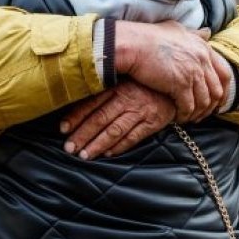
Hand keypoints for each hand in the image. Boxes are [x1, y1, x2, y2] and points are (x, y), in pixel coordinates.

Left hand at [60, 81, 175, 158]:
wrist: (175, 89)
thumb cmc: (144, 87)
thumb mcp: (124, 82)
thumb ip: (105, 92)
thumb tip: (78, 107)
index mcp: (117, 86)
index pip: (92, 103)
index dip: (76, 116)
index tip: (63, 129)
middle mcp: (127, 98)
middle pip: (100, 119)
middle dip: (83, 135)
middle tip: (69, 148)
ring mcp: (140, 111)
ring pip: (114, 130)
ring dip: (98, 144)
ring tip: (85, 156)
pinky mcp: (153, 122)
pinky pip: (133, 137)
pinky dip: (120, 147)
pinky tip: (108, 154)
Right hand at [114, 21, 230, 121]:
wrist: (133, 44)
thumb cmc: (149, 36)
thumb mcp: (177, 29)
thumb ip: (194, 34)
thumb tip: (207, 33)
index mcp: (203, 48)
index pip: (224, 74)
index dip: (223, 91)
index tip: (217, 102)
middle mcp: (202, 60)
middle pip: (217, 90)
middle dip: (211, 106)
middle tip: (202, 115)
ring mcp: (193, 72)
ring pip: (204, 102)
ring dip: (197, 113)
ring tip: (189, 118)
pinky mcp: (180, 84)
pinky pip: (188, 107)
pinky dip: (185, 115)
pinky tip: (178, 118)